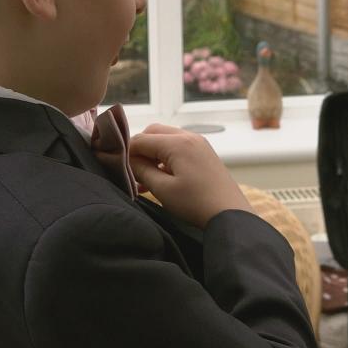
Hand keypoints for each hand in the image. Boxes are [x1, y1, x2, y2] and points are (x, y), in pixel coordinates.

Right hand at [124, 124, 251, 228]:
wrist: (230, 214)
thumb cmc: (195, 203)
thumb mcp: (163, 189)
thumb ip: (141, 170)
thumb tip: (128, 160)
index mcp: (177, 143)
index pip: (141, 139)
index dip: (126, 152)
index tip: (117, 167)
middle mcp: (189, 136)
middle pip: (154, 132)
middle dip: (140, 149)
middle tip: (132, 171)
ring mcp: (199, 143)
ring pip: (166, 139)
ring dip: (153, 154)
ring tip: (144, 178)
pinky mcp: (204, 153)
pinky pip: (179, 147)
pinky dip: (166, 158)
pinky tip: (160, 178)